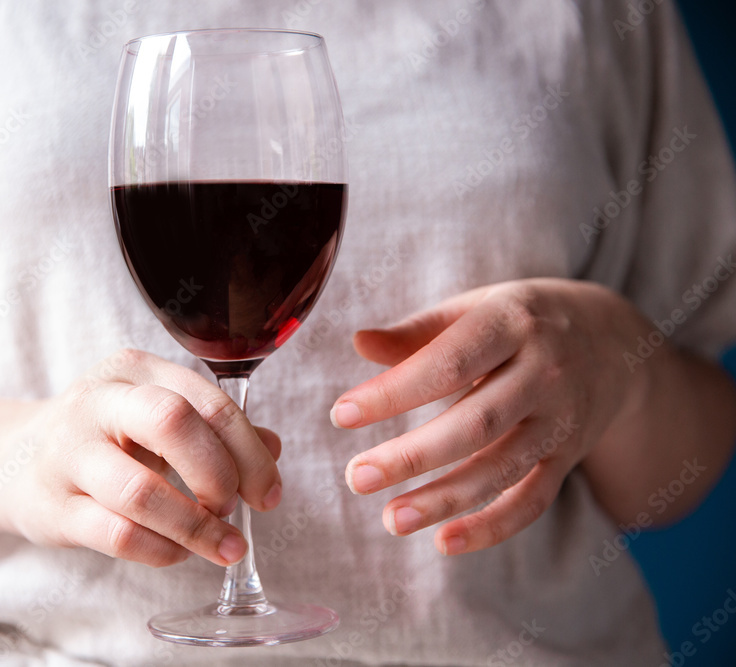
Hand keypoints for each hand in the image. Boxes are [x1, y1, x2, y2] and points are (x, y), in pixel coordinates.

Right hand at [0, 349, 281, 567]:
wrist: (14, 461)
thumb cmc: (104, 439)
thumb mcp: (156, 418)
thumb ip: (215, 430)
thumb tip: (272, 448)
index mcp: (135, 371)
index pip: (207, 401)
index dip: (249, 451)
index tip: (269, 492)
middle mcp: (98, 401)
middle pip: (172, 423)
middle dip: (219, 474)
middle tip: (233, 508)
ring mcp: (69, 453)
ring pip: (141, 491)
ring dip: (194, 526)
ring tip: (221, 544)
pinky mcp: (52, 506)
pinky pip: (116, 534)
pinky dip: (160, 550)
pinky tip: (177, 553)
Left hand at [332, 279, 649, 554]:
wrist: (615, 341)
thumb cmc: (521, 320)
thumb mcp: (476, 307)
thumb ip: (418, 331)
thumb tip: (357, 342)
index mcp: (512, 323)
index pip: (447, 364)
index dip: (394, 393)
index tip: (341, 414)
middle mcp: (544, 372)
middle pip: (475, 424)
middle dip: (412, 457)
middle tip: (356, 477)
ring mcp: (561, 420)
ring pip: (501, 469)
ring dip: (443, 500)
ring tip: (390, 519)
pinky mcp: (568, 457)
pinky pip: (532, 500)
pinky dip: (491, 527)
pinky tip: (443, 542)